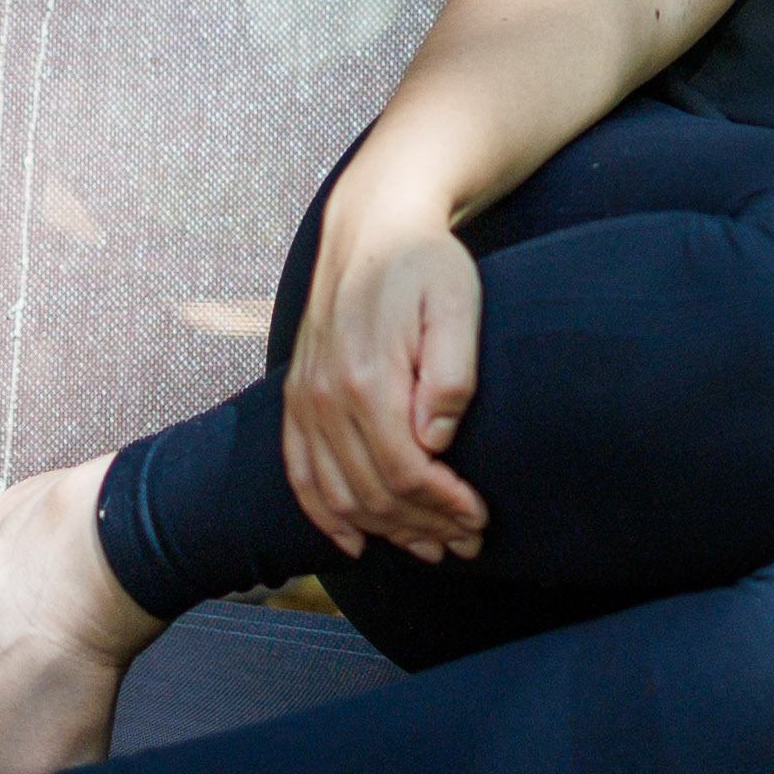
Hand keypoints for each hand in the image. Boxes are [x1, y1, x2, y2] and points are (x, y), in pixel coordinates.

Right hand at [282, 193, 487, 562]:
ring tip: (429, 547)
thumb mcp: (458, 305)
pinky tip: (353, 542)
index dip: (444, 506)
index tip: (478, 519)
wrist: (372, 226)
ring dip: (383, 531)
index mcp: (367, 378)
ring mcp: (304, 399)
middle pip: (373, 492)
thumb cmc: (427, 264)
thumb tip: (436, 441)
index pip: (406, 471)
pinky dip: (323, 515)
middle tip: (465, 544)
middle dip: (422, 527)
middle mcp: (325, 396)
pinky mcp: (295, 398)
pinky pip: (299, 472)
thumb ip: (450, 374)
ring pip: (337, 493)